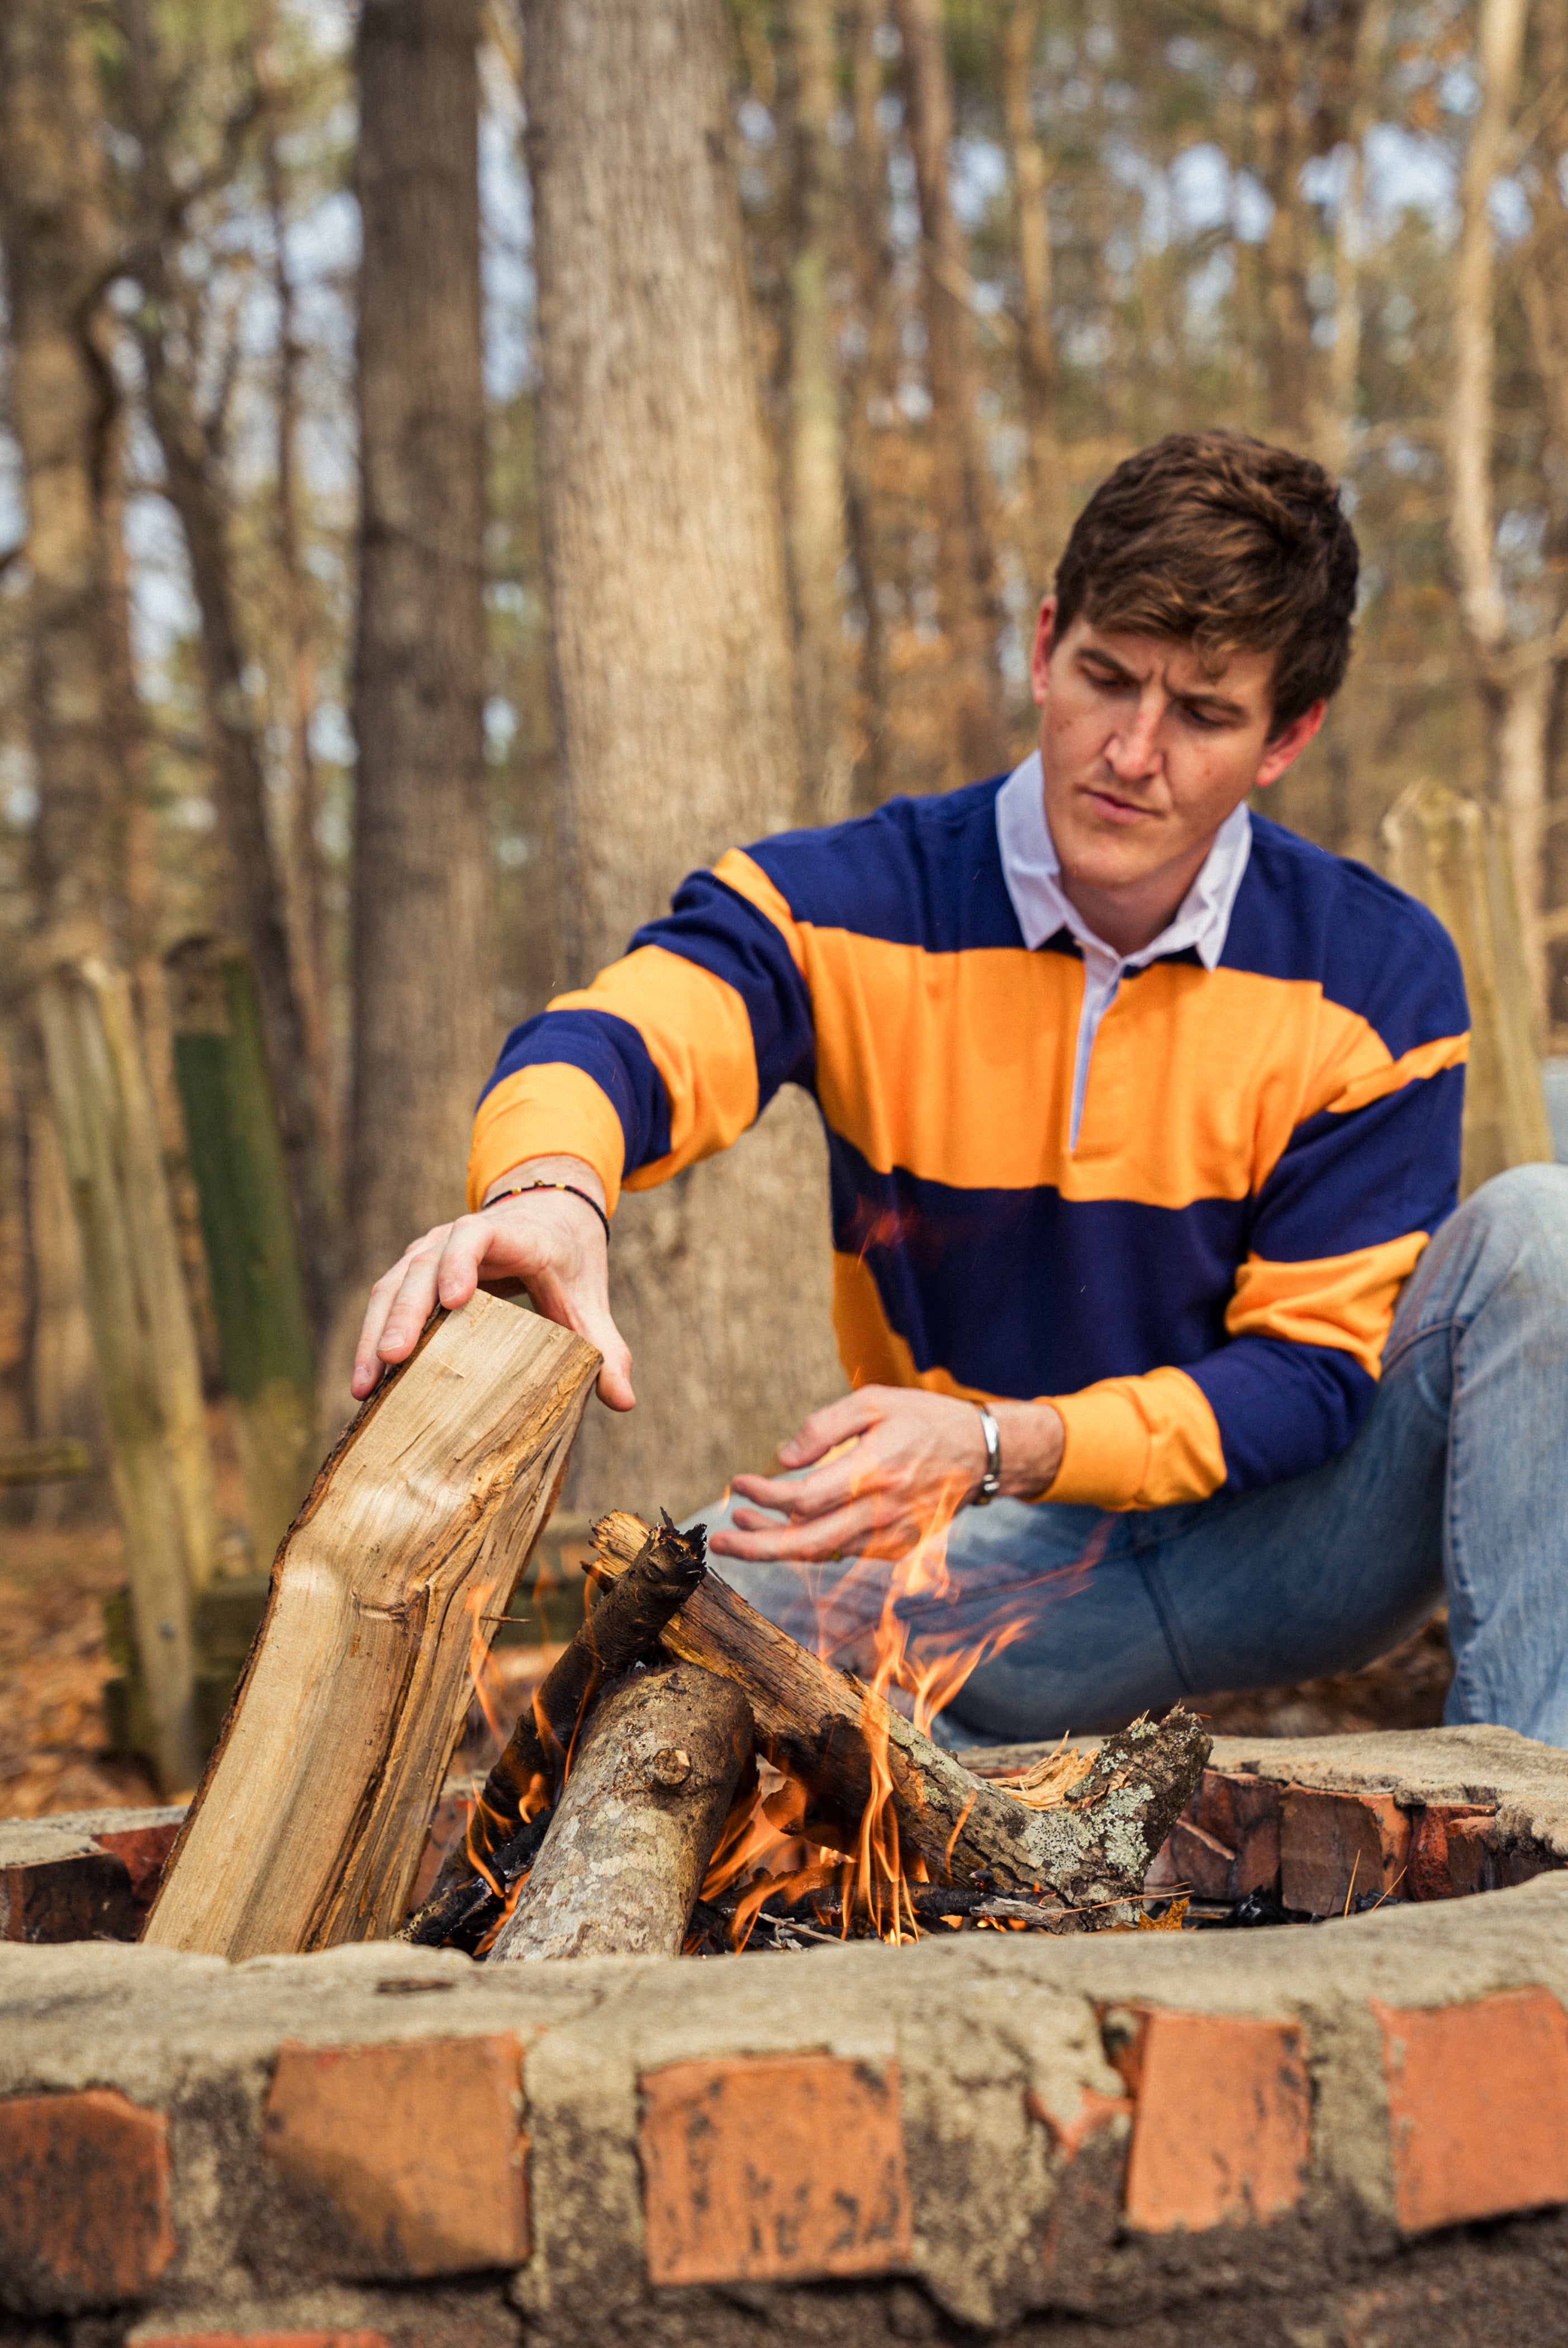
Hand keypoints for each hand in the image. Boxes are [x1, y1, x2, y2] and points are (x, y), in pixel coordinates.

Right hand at [350, 1155, 633, 1408]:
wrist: (545, 1218)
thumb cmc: (567, 1262)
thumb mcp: (590, 1300)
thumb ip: (608, 1349)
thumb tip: (624, 1402)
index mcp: (512, 1235)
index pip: (478, 1234)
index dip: (463, 1260)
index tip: (454, 1298)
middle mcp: (460, 1236)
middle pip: (424, 1264)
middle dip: (406, 1311)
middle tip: (392, 1358)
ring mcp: (432, 1252)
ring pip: (395, 1283)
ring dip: (376, 1330)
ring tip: (364, 1385)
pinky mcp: (415, 1272)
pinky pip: (387, 1299)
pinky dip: (372, 1335)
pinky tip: (365, 1384)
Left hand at [708, 1386, 1064, 1563]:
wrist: (982, 1452)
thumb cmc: (922, 1419)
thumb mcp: (874, 1402)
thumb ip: (825, 1426)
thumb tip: (783, 1458)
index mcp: (873, 1471)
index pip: (804, 1499)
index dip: (764, 1496)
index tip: (737, 1484)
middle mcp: (881, 1511)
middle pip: (807, 1542)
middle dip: (757, 1546)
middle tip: (720, 1540)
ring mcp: (891, 1535)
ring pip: (823, 1552)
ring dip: (779, 1545)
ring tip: (744, 1529)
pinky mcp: (897, 1547)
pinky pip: (845, 1552)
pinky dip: (813, 1545)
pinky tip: (789, 1528)